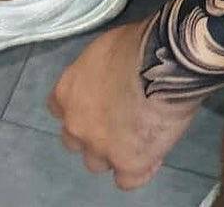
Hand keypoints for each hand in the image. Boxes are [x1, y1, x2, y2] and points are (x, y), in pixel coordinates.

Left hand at [48, 17, 202, 191]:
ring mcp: (101, 148)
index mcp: (68, 91)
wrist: (164, 63)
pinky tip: (153, 153)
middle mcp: (77, 125)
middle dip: (93, 133)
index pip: (59, 109)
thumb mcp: (107, 47)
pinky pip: (128, 180)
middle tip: (120, 117)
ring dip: (114, 152)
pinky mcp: (129, 164)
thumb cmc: (138, 43)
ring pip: (98, 163)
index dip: (80, 106)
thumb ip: (99, 70)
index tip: (98, 99)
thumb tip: (110, 76)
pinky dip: (140, 168)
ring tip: (140, 134)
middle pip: (76, 140)